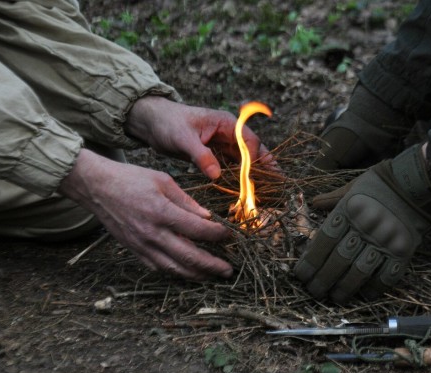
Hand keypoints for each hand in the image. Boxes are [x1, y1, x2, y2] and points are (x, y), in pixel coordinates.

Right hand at [59, 149, 232, 279]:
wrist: (96, 187)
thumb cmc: (131, 179)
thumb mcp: (163, 181)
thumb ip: (186, 202)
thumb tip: (207, 217)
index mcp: (162, 212)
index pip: (198, 230)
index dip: (218, 235)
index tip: (229, 235)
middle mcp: (153, 233)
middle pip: (190, 257)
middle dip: (212, 266)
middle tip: (228, 270)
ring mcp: (142, 245)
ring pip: (175, 269)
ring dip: (197, 275)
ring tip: (212, 276)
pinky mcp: (134, 251)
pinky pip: (159, 268)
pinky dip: (176, 273)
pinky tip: (188, 272)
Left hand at [125, 96, 273, 178]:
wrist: (151, 122)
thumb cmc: (167, 124)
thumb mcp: (183, 139)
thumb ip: (201, 156)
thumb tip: (216, 175)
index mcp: (226, 123)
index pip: (249, 141)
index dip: (257, 159)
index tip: (260, 177)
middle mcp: (228, 133)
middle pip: (253, 151)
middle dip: (265, 167)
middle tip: (278, 185)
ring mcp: (222, 144)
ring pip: (245, 160)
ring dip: (254, 174)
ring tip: (267, 191)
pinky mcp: (215, 154)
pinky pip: (233, 166)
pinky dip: (240, 177)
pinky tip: (246, 190)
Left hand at [295, 144, 430, 302]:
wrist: (417, 183)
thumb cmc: (379, 185)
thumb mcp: (352, 187)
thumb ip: (333, 199)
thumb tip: (313, 203)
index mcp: (348, 212)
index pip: (324, 241)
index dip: (311, 261)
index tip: (301, 275)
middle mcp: (364, 228)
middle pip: (339, 259)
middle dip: (323, 280)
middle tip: (315, 292)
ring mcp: (385, 241)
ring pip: (360, 271)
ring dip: (345, 288)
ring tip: (336, 298)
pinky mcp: (403, 251)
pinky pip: (387, 276)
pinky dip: (375, 288)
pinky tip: (365, 294)